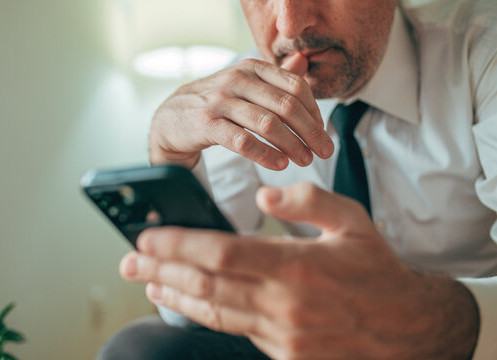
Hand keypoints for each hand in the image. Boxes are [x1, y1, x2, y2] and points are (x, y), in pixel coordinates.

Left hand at [120, 183, 478, 358]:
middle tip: (128, 262)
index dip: (179, 245)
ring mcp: (281, 335)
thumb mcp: (353, 221)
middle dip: (160, 272)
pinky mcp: (283, 353)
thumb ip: (309, 201)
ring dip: (173, 295)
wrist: (404, 329)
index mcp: (298, 267)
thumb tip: (265, 196)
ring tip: (144, 283)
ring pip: (213, 312)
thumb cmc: (375, 270)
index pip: (222, 253)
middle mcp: (283, 304)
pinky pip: (233, 330)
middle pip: (205, 285)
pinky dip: (204, 315)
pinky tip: (186, 303)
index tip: (149, 238)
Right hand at [149, 54, 333, 169]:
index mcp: (252, 69)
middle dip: (311, 131)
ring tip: (305, 160)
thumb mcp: (244, 84)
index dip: (315, 111)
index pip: (295, 86)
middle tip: (324, 151)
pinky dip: (265, 155)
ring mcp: (220, 102)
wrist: (171, 118)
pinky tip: (279, 164)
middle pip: (286, 105)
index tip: (322, 133)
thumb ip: (274, 76)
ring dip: (292, 145)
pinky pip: (243, 142)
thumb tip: (303, 61)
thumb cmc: (215, 104)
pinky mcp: (207, 125)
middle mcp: (237, 80)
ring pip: (268, 124)